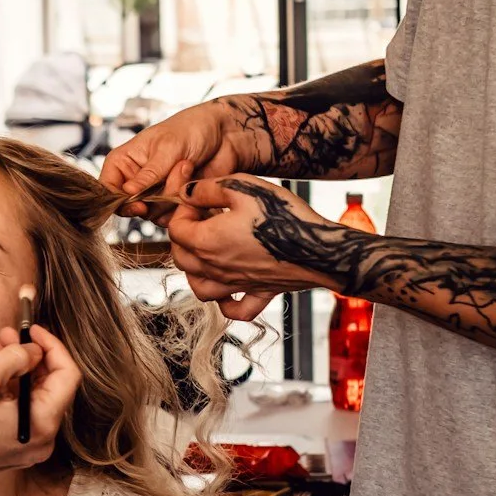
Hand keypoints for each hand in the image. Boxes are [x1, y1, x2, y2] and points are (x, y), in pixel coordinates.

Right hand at [0, 322, 78, 484]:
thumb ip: (17, 356)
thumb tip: (34, 351)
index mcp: (43, 424)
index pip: (67, 375)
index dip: (52, 347)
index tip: (34, 330)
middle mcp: (43, 439)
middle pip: (51, 386)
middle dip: (31, 356)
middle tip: (10, 334)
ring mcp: (27, 446)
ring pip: (33, 397)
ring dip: (17, 370)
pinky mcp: (11, 448)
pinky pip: (20, 412)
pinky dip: (10, 389)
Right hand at [100, 99, 261, 215]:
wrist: (225, 135)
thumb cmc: (192, 130)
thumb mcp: (167, 148)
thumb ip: (148, 174)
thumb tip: (127, 194)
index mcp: (123, 161)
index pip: (107, 189)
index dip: (118, 202)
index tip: (138, 205)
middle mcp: (134, 180)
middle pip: (129, 207)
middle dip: (153, 197)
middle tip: (170, 180)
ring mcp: (153, 193)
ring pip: (152, 214)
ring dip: (172, 196)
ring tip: (187, 167)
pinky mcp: (172, 203)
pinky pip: (170, 217)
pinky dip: (183, 204)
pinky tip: (193, 180)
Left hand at [167, 176, 335, 314]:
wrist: (320, 248)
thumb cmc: (283, 216)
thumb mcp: (243, 187)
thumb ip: (208, 189)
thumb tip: (186, 193)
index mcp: (206, 242)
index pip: (175, 229)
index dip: (183, 210)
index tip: (199, 199)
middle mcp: (215, 269)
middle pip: (181, 258)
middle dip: (185, 236)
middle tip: (204, 218)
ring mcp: (236, 285)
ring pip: (199, 288)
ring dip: (196, 271)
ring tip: (210, 251)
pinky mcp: (259, 294)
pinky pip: (235, 308)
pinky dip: (226, 302)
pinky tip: (230, 288)